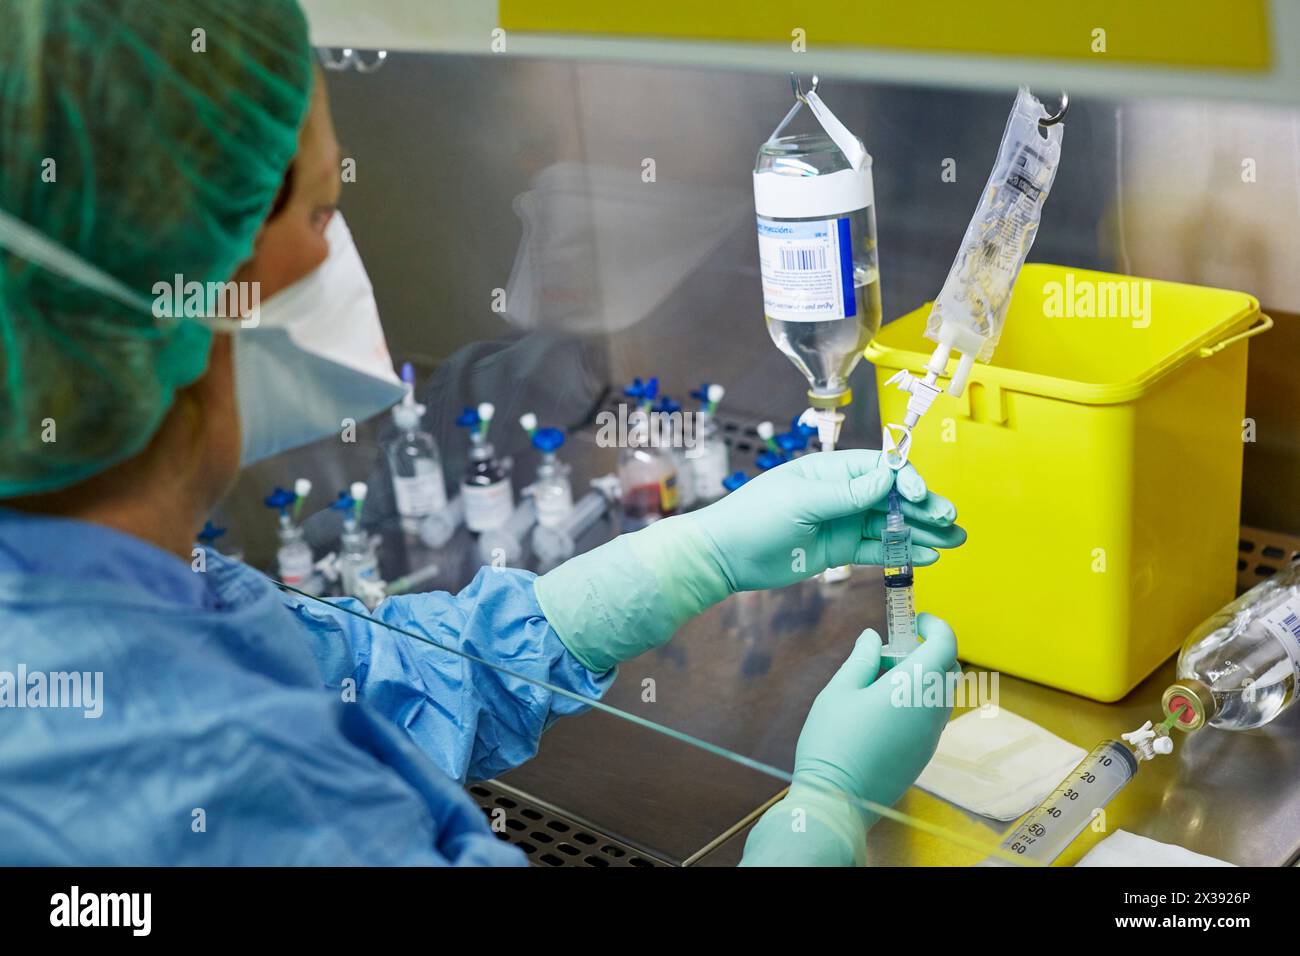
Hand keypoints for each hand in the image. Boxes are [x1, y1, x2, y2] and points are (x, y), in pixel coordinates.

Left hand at [691, 449, 964, 591]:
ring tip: (956, 541)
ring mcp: (842, 522)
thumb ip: (846, 494)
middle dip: (924, 507)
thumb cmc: (755, 517)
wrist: (725, 555)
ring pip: (891, 524)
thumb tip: (887, 478)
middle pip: (893, 497)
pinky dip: (903, 552)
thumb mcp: (801, 502)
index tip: (921, 496)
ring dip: (923, 532)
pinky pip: (877, 549)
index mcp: (832, 470)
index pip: (881, 468)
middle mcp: (842, 493)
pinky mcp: (840, 550)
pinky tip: (929, 555)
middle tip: (951, 520)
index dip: (906, 480)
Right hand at [741, 615, 957, 865]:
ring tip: (876, 685)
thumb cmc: (834, 739)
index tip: (914, 621)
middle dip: (924, 652)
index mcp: (914, 686)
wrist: (838, 799)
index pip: (945, 644)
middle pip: (946, 669)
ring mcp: (931, 736)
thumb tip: (872, 638)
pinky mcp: (924, 755)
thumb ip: (861, 659)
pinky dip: (915, 702)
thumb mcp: (840, 690)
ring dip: (918, 679)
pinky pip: (930, 716)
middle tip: (887, 655)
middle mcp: (932, 710)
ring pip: (938, 694)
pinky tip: (879, 712)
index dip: (934, 626)